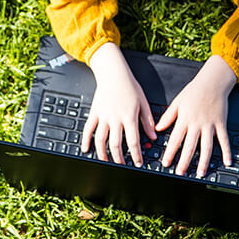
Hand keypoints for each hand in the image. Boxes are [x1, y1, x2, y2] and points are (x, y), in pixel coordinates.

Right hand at [81, 42, 156, 165]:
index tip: (138, 163)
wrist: (113, 73)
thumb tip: (153, 136)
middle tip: (123, 165)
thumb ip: (148, 121)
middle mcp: (115, 118)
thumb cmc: (129, 86)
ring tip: (105, 160)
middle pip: (116, 144)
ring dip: (102, 153)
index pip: (133, 141)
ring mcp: (103, 116)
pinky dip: (85, 139)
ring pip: (100, 139)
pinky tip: (85, 148)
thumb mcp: (143, 103)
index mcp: (129, 117)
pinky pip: (88, 128)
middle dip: (119, 158)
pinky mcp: (94, 112)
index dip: (136, 155)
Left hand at [156, 55, 237, 176]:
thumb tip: (158, 128)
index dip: (170, 152)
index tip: (166, 162)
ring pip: (206, 147)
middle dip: (184, 161)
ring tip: (200, 172)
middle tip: (180, 172)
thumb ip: (167, 117)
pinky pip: (224, 140)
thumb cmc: (194, 92)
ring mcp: (210, 125)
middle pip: (190, 146)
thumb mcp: (177, 102)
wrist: (212, 83)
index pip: (175, 139)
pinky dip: (226, 151)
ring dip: (203, 161)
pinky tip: (226, 162)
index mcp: (184, 119)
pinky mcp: (221, 124)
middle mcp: (197, 124)